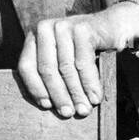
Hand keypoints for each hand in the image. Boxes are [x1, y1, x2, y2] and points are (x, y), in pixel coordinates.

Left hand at [16, 8, 132, 118]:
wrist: (111, 26)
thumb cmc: (82, 48)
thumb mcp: (61, 56)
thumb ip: (52, 73)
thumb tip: (49, 106)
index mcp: (34, 37)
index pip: (26, 66)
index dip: (35, 88)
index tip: (46, 106)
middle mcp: (44, 29)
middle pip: (47, 69)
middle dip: (58, 94)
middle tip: (67, 113)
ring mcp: (62, 26)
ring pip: (66, 68)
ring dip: (76, 93)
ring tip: (83, 109)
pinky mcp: (82, 29)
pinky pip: (84, 63)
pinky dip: (90, 84)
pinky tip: (95, 97)